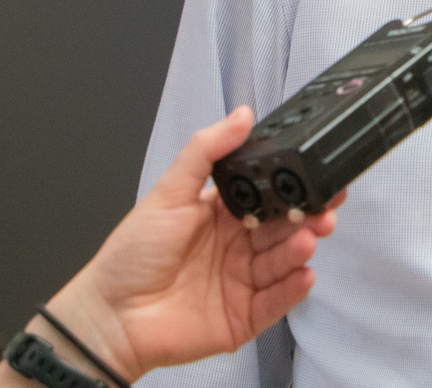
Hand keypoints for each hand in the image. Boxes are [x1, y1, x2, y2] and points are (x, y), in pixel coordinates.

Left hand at [39, 108, 343, 380]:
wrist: (109, 317)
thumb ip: (205, 151)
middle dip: (307, 218)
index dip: (293, 187)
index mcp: (222, 214)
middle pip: (283, 228)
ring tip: (306, 240)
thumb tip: (240, 114)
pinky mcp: (244, 316)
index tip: (315, 176)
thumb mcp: (168, 194)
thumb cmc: (131, 256)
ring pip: (283, 261)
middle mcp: (237, 246)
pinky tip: (303, 275)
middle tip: (323, 210)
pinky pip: (277, 302)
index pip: (268, 196)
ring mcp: (242, 282)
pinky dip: (293, 289)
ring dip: (300, 249)